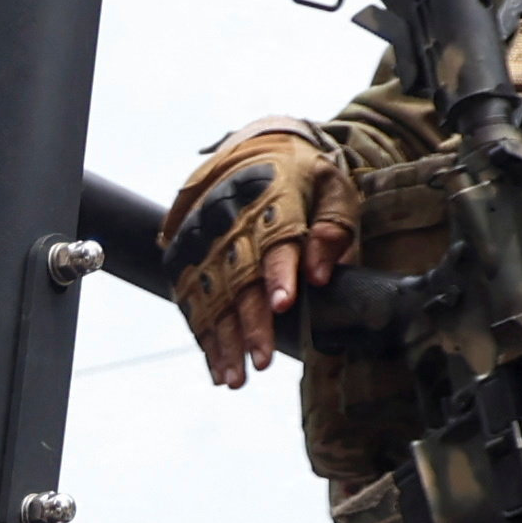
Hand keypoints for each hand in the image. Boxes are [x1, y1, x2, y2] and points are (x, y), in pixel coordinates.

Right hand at [159, 123, 355, 388]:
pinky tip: (217, 366)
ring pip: (213, 297)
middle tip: (262, 361)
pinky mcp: (188, 255)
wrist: (252, 144)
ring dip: (224, 341)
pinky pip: (194, 301)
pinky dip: (205, 337)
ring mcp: (206, 240)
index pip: (276, 243)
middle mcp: (233, 223)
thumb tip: (321, 274)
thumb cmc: (301, 173)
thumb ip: (333, 227)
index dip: (278, 275)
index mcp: (273, 202)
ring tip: (236, 378)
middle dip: (250, 323)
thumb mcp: (331, 186)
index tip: (283, 306)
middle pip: (241, 279)